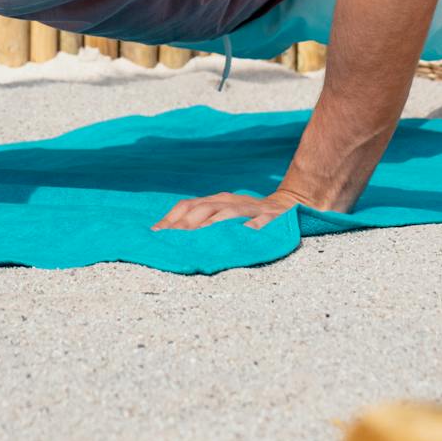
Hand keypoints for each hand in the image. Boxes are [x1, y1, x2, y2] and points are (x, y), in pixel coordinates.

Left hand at [151, 189, 308, 231]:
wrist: (287, 205)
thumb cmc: (246, 214)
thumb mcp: (222, 213)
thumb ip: (199, 220)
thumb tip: (166, 233)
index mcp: (216, 200)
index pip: (188, 205)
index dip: (171, 218)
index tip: (155, 233)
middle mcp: (230, 201)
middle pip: (203, 209)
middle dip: (186, 224)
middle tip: (171, 240)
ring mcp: (250, 208)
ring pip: (228, 213)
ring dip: (213, 223)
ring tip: (199, 236)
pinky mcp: (271, 217)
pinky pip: (261, 221)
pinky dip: (252, 227)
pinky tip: (245, 234)